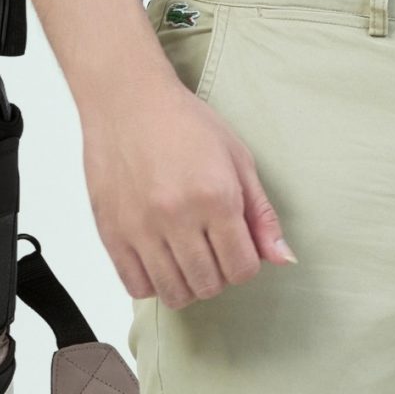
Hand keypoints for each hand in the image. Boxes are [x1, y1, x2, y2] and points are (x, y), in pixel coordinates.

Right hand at [82, 75, 296, 309]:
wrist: (127, 101)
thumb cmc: (184, 123)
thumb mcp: (237, 159)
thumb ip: (261, 214)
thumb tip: (282, 258)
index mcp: (216, 197)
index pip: (242, 268)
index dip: (246, 264)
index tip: (237, 248)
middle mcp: (177, 217)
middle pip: (209, 285)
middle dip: (219, 275)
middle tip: (212, 250)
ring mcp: (140, 228)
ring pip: (173, 292)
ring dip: (188, 283)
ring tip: (187, 256)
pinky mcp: (111, 233)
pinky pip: (135, 286)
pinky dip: (153, 283)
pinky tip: (159, 260)